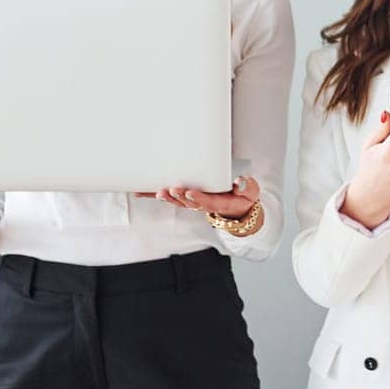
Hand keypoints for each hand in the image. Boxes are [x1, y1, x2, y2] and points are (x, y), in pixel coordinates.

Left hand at [135, 175, 260, 219]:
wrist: (237, 207)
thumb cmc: (242, 196)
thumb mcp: (250, 191)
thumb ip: (246, 187)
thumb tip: (239, 181)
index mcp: (219, 202)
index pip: (207, 201)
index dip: (197, 197)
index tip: (190, 192)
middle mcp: (203, 204)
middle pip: (188, 203)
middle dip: (179, 197)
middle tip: (171, 190)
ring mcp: (193, 202)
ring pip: (177, 202)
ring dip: (167, 197)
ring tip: (158, 192)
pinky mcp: (185, 198)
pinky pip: (169, 197)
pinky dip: (153, 194)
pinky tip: (139, 192)